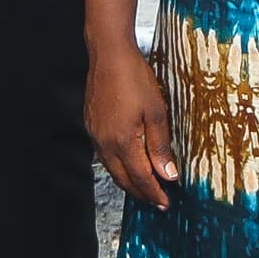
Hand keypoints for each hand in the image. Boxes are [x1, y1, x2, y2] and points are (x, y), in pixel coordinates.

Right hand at [85, 37, 177, 209]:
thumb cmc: (133, 78)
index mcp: (123, 142)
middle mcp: (105, 143)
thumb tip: (167, 174)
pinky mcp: (91, 125)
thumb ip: (160, 146)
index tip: (165, 203)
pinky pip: (104, 155)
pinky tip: (128, 162)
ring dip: (128, 181)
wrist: (108, 54)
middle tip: (156, 200)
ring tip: (145, 186)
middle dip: (141, 193)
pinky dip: (118, 165)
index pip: (141, 178)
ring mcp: (95, 135)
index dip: (154, 193)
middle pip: (123, 179)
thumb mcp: (155, 112)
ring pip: (112, 169)